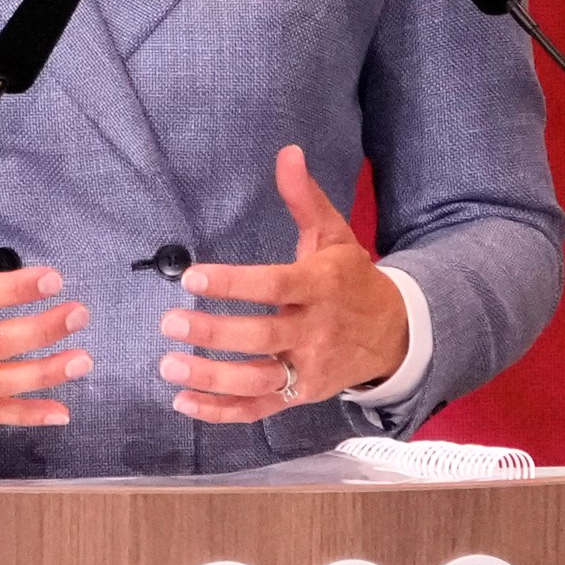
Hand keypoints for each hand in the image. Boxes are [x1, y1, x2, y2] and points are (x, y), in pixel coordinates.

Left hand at [157, 145, 409, 422]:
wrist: (395, 334)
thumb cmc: (352, 279)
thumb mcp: (335, 235)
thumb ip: (305, 198)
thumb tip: (287, 152)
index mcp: (320, 287)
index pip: (274, 286)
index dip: (234, 284)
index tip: (193, 277)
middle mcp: (314, 332)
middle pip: (262, 338)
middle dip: (215, 333)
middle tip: (170, 322)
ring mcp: (307, 370)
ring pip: (258, 381)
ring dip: (212, 378)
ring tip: (168, 366)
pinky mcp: (299, 396)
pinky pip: (259, 410)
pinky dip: (222, 412)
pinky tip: (184, 403)